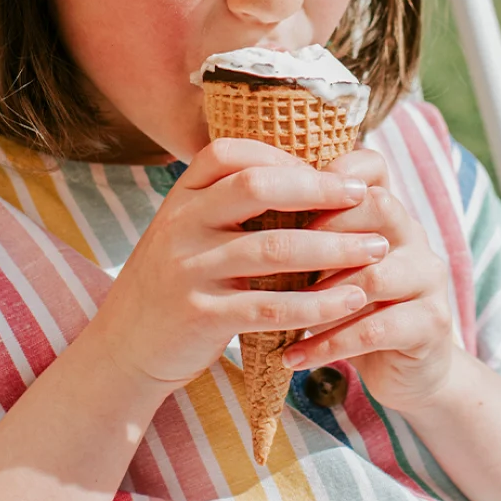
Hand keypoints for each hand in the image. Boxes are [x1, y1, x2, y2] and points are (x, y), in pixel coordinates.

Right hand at [89, 139, 382, 388]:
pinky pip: (271, 306)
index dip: (283, 156)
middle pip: (257, 188)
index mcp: (181, 198)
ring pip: (273, 248)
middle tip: (366, 198)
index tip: (329, 171)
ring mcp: (188, 270)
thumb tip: (301, 175)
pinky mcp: (202, 316)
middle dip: (320, 190)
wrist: (124, 347)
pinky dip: (318, 303)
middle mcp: (181, 226)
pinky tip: (351, 301)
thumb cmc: (172, 284)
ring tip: (377, 250)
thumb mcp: (187, 233)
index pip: (230, 154)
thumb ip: (226, 206)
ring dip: (334, 248)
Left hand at [280, 149, 455, 414]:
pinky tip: (292, 356)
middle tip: (270, 258)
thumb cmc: (346, 304)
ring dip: (318, 297)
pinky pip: (376, 329)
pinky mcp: (430, 324)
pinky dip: (328, 344)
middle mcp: (413, 234)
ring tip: (275, 314)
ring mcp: (427, 277)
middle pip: (378, 207)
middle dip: (321, 232)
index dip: (326, 175)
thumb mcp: (324, 262)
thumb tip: (234, 204)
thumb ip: (300, 232)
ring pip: (374, 274)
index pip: (369, 166)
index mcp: (386, 209)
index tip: (276, 197)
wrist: (402, 367)